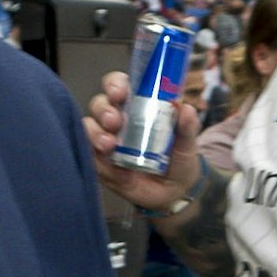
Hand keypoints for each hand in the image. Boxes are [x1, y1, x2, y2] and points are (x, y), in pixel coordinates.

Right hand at [83, 70, 204, 213]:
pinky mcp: (101, 162)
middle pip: (99, 104)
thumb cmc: (178, 158)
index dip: (114, 85)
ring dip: (96, 133)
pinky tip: (110, 165)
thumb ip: (186, 127)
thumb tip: (186, 110)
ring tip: (110, 145)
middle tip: (114, 121)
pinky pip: (90, 156)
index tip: (119, 93)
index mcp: (136, 106)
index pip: (118, 85)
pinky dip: (97, 158)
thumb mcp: (186, 143)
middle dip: (104, 110)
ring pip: (89, 127)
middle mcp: (117, 119)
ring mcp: (106, 140)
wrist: (174, 191)